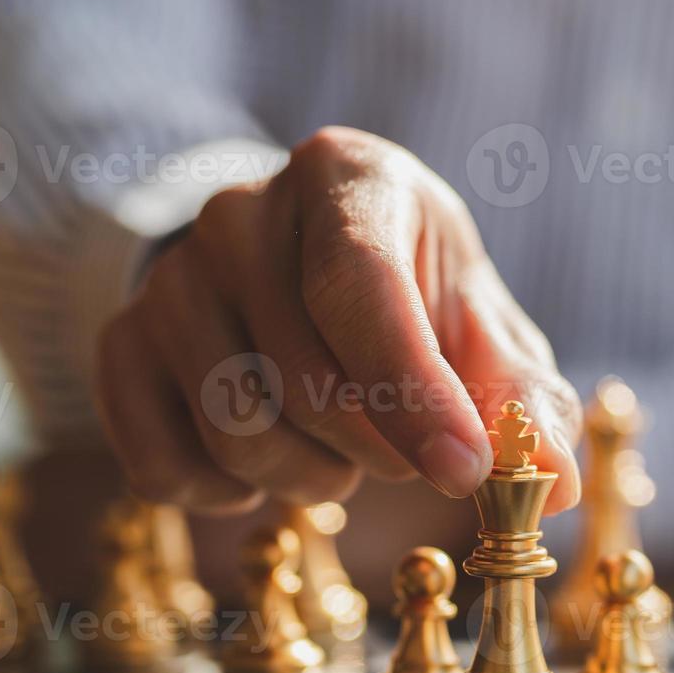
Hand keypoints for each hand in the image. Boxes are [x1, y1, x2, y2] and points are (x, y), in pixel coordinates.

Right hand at [93, 127, 581, 514]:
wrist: (299, 271)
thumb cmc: (412, 300)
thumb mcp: (478, 326)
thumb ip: (523, 400)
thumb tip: (554, 483)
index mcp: (342, 178)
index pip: (362, 291)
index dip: (414, 395)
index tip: (464, 471)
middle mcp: (238, 212)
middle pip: (301, 380)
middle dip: (376, 451)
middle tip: (407, 453)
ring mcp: (166, 278)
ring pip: (233, 431)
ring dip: (309, 477)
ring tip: (341, 453)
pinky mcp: (119, 344)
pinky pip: (160, 463)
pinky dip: (224, 495)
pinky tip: (265, 465)